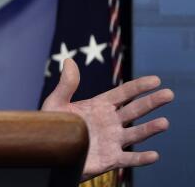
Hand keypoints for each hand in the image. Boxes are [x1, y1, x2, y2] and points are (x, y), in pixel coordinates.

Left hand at [42, 58, 172, 180]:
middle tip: (169, 94)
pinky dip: (141, 159)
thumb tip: (69, 60)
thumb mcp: (56, 103)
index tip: (155, 80)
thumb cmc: (52, 126)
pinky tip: (154, 155)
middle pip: (135, 110)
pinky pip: (129, 159)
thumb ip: (66, 85)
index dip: (139, 87)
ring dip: (150, 129)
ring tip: (164, 122)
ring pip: (136, 134)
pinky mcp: (110, 159)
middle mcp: (110, 122)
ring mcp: (112, 140)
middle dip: (151, 102)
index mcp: (100, 106)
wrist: (50, 152)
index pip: (124, 94)